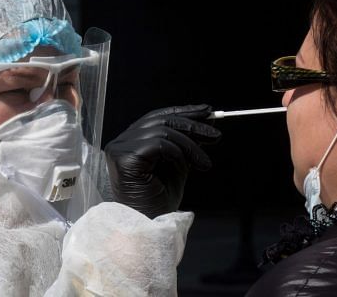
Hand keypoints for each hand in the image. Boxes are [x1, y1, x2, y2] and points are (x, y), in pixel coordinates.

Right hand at [105, 104, 220, 217]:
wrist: (148, 226)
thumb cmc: (159, 201)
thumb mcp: (178, 165)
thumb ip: (185, 143)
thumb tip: (206, 119)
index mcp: (132, 141)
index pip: (158, 117)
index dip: (184, 112)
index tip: (209, 111)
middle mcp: (122, 141)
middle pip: (161, 121)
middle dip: (193, 125)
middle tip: (216, 134)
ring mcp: (120, 148)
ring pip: (163, 131)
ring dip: (190, 145)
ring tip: (205, 162)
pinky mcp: (123, 157)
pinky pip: (159, 144)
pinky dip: (178, 153)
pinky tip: (190, 166)